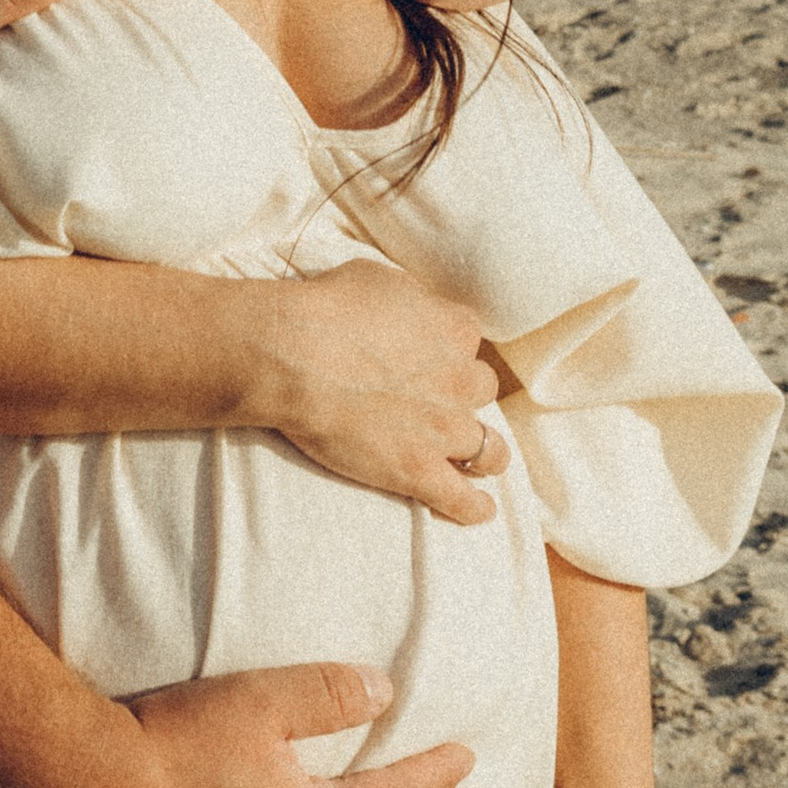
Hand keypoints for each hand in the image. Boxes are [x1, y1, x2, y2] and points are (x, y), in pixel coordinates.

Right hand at [247, 263, 510, 527]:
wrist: (296, 356)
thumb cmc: (328, 309)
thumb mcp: (378, 279)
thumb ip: (413, 299)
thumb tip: (418, 310)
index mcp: (455, 329)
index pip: (468, 337)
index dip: (447, 348)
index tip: (428, 353)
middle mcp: (461, 380)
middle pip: (482, 389)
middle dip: (462, 395)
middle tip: (436, 400)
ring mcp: (444, 430)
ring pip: (490, 450)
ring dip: (484, 453)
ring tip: (476, 461)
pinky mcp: (420, 471)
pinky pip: (463, 500)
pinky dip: (474, 507)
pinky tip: (478, 508)